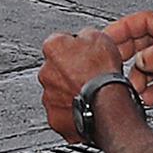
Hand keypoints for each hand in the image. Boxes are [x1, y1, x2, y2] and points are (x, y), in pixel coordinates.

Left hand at [40, 27, 123, 145]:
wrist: (107, 103)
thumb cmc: (103, 72)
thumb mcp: (100, 37)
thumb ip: (85, 35)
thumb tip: (84, 37)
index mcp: (53, 47)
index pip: (59, 43)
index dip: (75, 49)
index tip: (84, 55)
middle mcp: (45, 71)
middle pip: (56, 69)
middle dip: (69, 73)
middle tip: (88, 76)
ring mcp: (48, 96)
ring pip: (58, 92)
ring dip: (69, 92)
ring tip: (90, 94)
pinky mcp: (54, 117)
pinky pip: (62, 112)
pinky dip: (71, 112)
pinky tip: (86, 108)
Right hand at [105, 9, 152, 109]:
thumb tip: (141, 60)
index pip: (145, 22)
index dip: (122, 29)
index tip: (105, 38)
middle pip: (146, 47)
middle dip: (130, 59)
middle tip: (116, 66)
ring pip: (151, 70)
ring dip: (139, 80)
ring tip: (134, 88)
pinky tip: (148, 98)